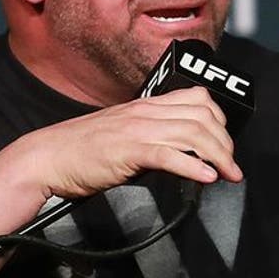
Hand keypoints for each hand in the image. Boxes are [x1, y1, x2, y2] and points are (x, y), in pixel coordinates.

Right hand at [15, 86, 242, 199]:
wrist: (47, 158)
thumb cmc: (81, 151)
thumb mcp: (123, 135)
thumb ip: (150, 138)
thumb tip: (179, 155)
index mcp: (145, 105)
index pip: (197, 99)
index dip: (220, 121)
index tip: (225, 144)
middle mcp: (145, 112)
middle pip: (202, 116)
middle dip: (225, 142)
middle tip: (231, 166)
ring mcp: (136, 129)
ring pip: (192, 133)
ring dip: (218, 156)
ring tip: (227, 175)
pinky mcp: (127, 150)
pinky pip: (169, 154)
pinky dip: (193, 166)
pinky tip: (206, 178)